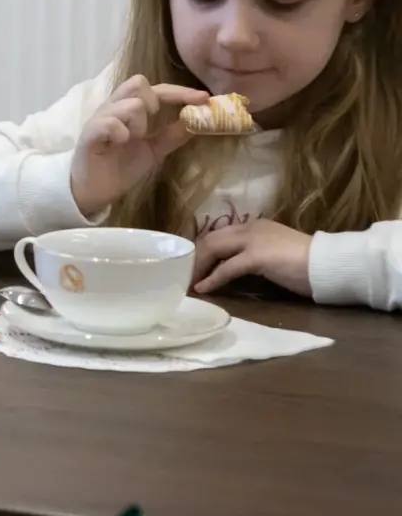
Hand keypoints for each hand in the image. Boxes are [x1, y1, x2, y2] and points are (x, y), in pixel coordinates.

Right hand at [70, 75, 209, 216]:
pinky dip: (121, 133)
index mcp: (129, 109)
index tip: (204, 98)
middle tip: (152, 125)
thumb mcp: (154, 150)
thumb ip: (173, 135)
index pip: (157, 89)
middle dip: (154, 101)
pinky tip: (119, 144)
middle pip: (138, 82)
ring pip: (130, 104)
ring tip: (132, 140)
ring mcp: (101, 119)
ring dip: (139, 124)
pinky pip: (110, 123)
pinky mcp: (89, 134)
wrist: (93, 191)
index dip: (181, 92)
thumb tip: (200, 120)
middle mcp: (114, 107)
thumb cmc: (120, 167)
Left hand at [193, 219, 312, 295]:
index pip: (219, 234)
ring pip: (213, 249)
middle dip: (195, 259)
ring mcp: (253, 241)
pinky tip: (203, 289)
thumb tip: (231, 268)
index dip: (202, 251)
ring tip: (190, 283)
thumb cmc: (306, 264)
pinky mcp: (257, 257)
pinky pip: (227, 268)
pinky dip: (212, 279)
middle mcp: (251, 228)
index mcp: (255, 227)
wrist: (330, 265)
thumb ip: (254, 255)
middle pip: (210, 240)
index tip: (192, 266)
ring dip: (198, 267)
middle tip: (185, 277)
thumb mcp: (274, 253)